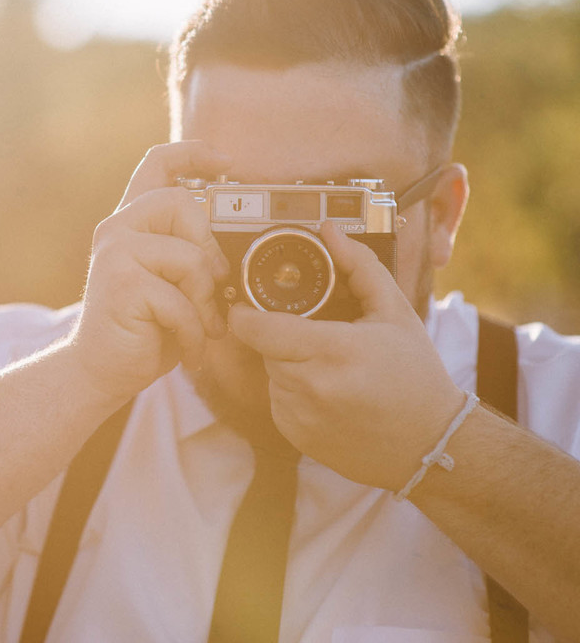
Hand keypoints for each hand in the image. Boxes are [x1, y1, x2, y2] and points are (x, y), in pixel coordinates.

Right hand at [66, 142, 231, 402]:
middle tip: (216, 288)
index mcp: (132, 223)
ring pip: (190, 257)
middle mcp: (118, 229)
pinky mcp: (120, 283)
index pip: (158, 164)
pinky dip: (195, 332)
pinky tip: (189, 350)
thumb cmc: (144, 328)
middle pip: (181, 201)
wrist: (101, 371)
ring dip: (206, 301)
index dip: (194, 153)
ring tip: (203, 328)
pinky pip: (181, 300)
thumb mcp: (173, 284)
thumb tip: (235, 250)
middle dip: (210, 248)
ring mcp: (115, 253)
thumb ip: (192, 254)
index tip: (228, 162)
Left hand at [228, 221, 465, 491]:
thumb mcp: (394, 312)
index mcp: (332, 351)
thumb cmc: (415, 375)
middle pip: (264, 347)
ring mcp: (299, 417)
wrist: (431, 444)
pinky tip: (329, 393)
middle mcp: (310, 387)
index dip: (245, 313)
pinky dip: (294, 392)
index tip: (248, 304)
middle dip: (280, 336)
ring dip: (288, 364)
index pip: (258, 327)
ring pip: (270, 374)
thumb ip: (358, 266)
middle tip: (319, 336)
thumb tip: (329, 231)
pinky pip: (278, 401)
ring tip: (332, 367)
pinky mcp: (295, 436)